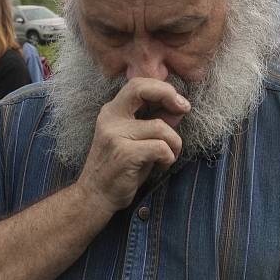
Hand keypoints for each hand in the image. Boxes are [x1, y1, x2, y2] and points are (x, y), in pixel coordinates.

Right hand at [76, 78, 189, 212]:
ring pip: (160, 127)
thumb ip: (154, 122)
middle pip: (142, 88)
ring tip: (168, 155)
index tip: (178, 102)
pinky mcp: (124, 153)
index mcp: (112, 111)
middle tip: (183, 109)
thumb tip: (178, 107)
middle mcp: (110, 118)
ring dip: (174, 143)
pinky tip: (161, 165)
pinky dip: (169, 157)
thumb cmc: (119, 169)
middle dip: (169, 95)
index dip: (162, 88)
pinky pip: (161, 148)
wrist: (95, 195)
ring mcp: (115, 135)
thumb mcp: (136, 140)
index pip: (138, 84)